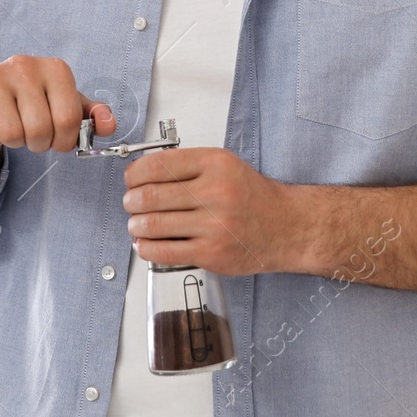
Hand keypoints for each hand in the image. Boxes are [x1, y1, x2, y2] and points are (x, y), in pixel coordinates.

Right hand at [0, 55, 113, 154]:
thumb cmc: (30, 102)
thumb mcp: (65, 105)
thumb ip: (92, 116)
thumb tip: (109, 125)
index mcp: (56, 68)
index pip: (69, 120)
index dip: (65, 140)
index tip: (58, 138)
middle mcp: (25, 65)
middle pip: (40, 129)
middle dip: (39, 143)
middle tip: (32, 134)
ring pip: (11, 134)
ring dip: (14, 142)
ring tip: (12, 126)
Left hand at [122, 148, 306, 275]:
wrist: (286, 226)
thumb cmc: (253, 197)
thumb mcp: (225, 166)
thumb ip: (188, 167)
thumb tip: (143, 176)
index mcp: (216, 164)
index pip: (159, 165)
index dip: (135, 174)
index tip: (131, 180)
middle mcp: (215, 192)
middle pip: (151, 196)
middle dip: (132, 202)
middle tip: (131, 204)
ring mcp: (214, 225)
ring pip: (153, 225)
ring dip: (136, 226)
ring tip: (137, 225)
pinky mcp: (212, 253)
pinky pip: (164, 252)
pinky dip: (146, 248)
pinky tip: (146, 244)